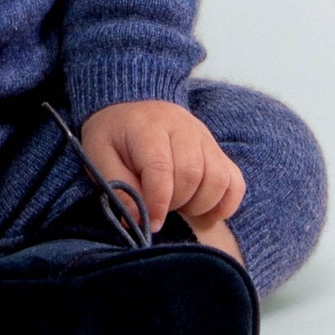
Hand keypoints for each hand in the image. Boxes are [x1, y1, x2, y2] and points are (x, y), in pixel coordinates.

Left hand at [79, 100, 244, 232]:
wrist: (131, 110)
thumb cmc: (113, 138)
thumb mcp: (99, 157)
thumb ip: (116, 188)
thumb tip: (137, 223)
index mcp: (148, 127)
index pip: (161, 167)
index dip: (158, 202)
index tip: (151, 224)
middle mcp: (182, 127)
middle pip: (192, 174)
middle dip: (176, 202)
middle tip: (159, 208)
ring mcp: (205, 137)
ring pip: (218, 179)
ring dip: (200, 204)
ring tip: (178, 205)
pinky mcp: (218, 151)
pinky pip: (235, 182)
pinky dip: (225, 204)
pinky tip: (204, 210)